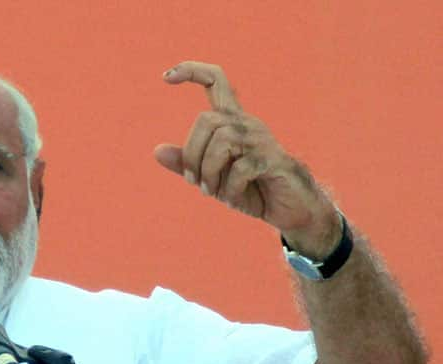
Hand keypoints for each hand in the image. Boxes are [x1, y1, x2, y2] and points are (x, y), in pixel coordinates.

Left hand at [153, 62, 339, 256]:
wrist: (287, 209)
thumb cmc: (249, 189)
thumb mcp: (211, 178)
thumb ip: (186, 164)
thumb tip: (157, 151)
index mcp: (232, 122)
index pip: (216, 82)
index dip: (192, 72)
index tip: (165, 76)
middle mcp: (247, 123)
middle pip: (206, 120)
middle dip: (192, 155)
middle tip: (195, 183)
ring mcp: (261, 139)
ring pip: (221, 141)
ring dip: (209, 173)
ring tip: (213, 192)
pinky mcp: (272, 159)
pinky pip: (240, 169)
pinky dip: (230, 189)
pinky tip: (234, 200)